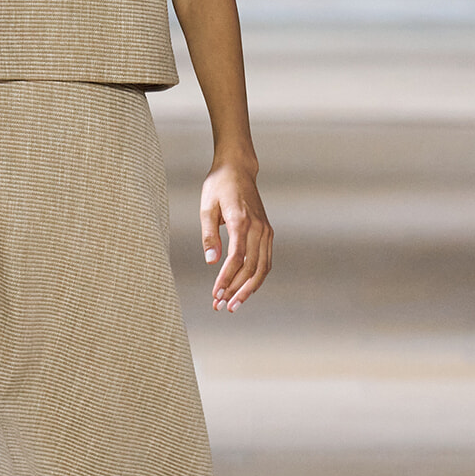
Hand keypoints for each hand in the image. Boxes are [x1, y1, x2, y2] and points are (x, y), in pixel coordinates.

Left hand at [201, 160, 272, 312]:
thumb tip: (211, 261)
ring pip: (263, 268)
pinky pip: (266, 260)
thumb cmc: (219, 186)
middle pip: (252, 267)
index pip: (237, 258)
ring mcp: (266, 230)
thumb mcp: (206, 207)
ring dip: (249, 289)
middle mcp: (258, 228)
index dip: (226, 279)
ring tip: (234, 304)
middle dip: (237, 290)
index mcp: (241, 221)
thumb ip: (209, 235)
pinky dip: (257, 277)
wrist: (238, 169)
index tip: (216, 294)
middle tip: (223, 306)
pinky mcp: (267, 232)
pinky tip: (244, 289)